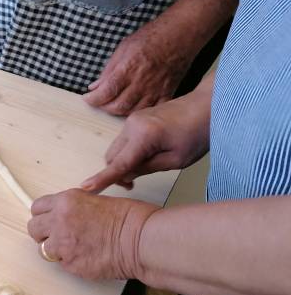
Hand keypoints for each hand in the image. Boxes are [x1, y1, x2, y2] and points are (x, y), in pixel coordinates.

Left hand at [28, 189, 158, 280]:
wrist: (141, 240)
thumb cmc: (129, 218)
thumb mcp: (96, 200)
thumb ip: (75, 207)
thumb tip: (67, 214)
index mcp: (66, 202)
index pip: (37, 207)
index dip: (43, 214)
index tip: (48, 219)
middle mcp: (59, 222)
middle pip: (33, 228)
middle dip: (43, 232)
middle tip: (56, 235)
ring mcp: (63, 246)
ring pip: (43, 249)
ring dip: (54, 249)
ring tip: (72, 248)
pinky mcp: (71, 265)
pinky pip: (61, 264)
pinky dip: (69, 262)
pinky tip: (85, 257)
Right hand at [81, 87, 211, 192]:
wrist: (209, 106)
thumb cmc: (198, 133)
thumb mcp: (176, 160)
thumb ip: (147, 168)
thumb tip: (126, 174)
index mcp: (143, 136)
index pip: (118, 163)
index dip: (102, 178)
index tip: (86, 188)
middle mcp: (131, 125)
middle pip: (111, 156)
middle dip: (117, 172)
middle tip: (133, 185)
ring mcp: (132, 120)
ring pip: (116, 148)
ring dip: (123, 162)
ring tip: (144, 169)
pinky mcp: (136, 119)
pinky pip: (123, 140)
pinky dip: (128, 152)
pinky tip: (146, 156)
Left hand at [84, 14, 199, 115]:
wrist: (179, 35)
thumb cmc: (150, 37)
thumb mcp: (122, 48)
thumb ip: (108, 70)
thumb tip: (94, 86)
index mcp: (128, 68)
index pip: (106, 92)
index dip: (93, 99)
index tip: (87, 98)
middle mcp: (141, 81)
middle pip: (118, 106)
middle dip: (104, 107)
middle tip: (100, 102)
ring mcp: (155, 89)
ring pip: (133, 111)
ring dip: (119, 111)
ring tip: (114, 104)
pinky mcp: (167, 92)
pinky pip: (152, 110)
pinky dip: (140, 112)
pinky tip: (133, 107)